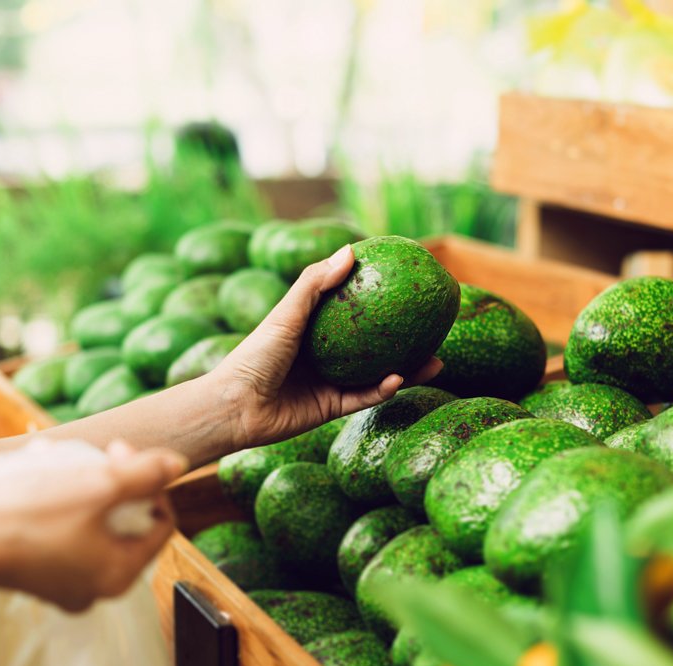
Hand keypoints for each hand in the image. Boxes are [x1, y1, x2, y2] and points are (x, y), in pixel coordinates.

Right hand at [0, 439, 186, 611]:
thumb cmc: (24, 512)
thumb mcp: (96, 484)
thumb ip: (145, 475)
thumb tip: (177, 465)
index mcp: (119, 575)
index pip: (161, 522)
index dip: (147, 479)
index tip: (119, 450)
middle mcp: (93, 589)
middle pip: (124, 521)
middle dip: (108, 479)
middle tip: (86, 454)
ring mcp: (60, 584)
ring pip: (88, 520)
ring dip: (77, 484)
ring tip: (51, 460)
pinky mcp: (30, 573)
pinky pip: (58, 529)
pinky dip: (52, 500)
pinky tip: (29, 476)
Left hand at [213, 245, 442, 448]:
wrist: (236, 407)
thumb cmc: (254, 354)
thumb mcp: (286, 313)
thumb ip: (314, 283)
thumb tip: (351, 250)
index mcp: (313, 327)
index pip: (352, 307)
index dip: (379, 295)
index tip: (408, 283)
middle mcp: (324, 353)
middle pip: (373, 343)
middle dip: (405, 336)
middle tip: (434, 326)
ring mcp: (329, 381)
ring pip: (377, 373)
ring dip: (407, 368)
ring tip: (436, 360)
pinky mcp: (330, 409)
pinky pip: (364, 398)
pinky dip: (383, 389)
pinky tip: (400, 379)